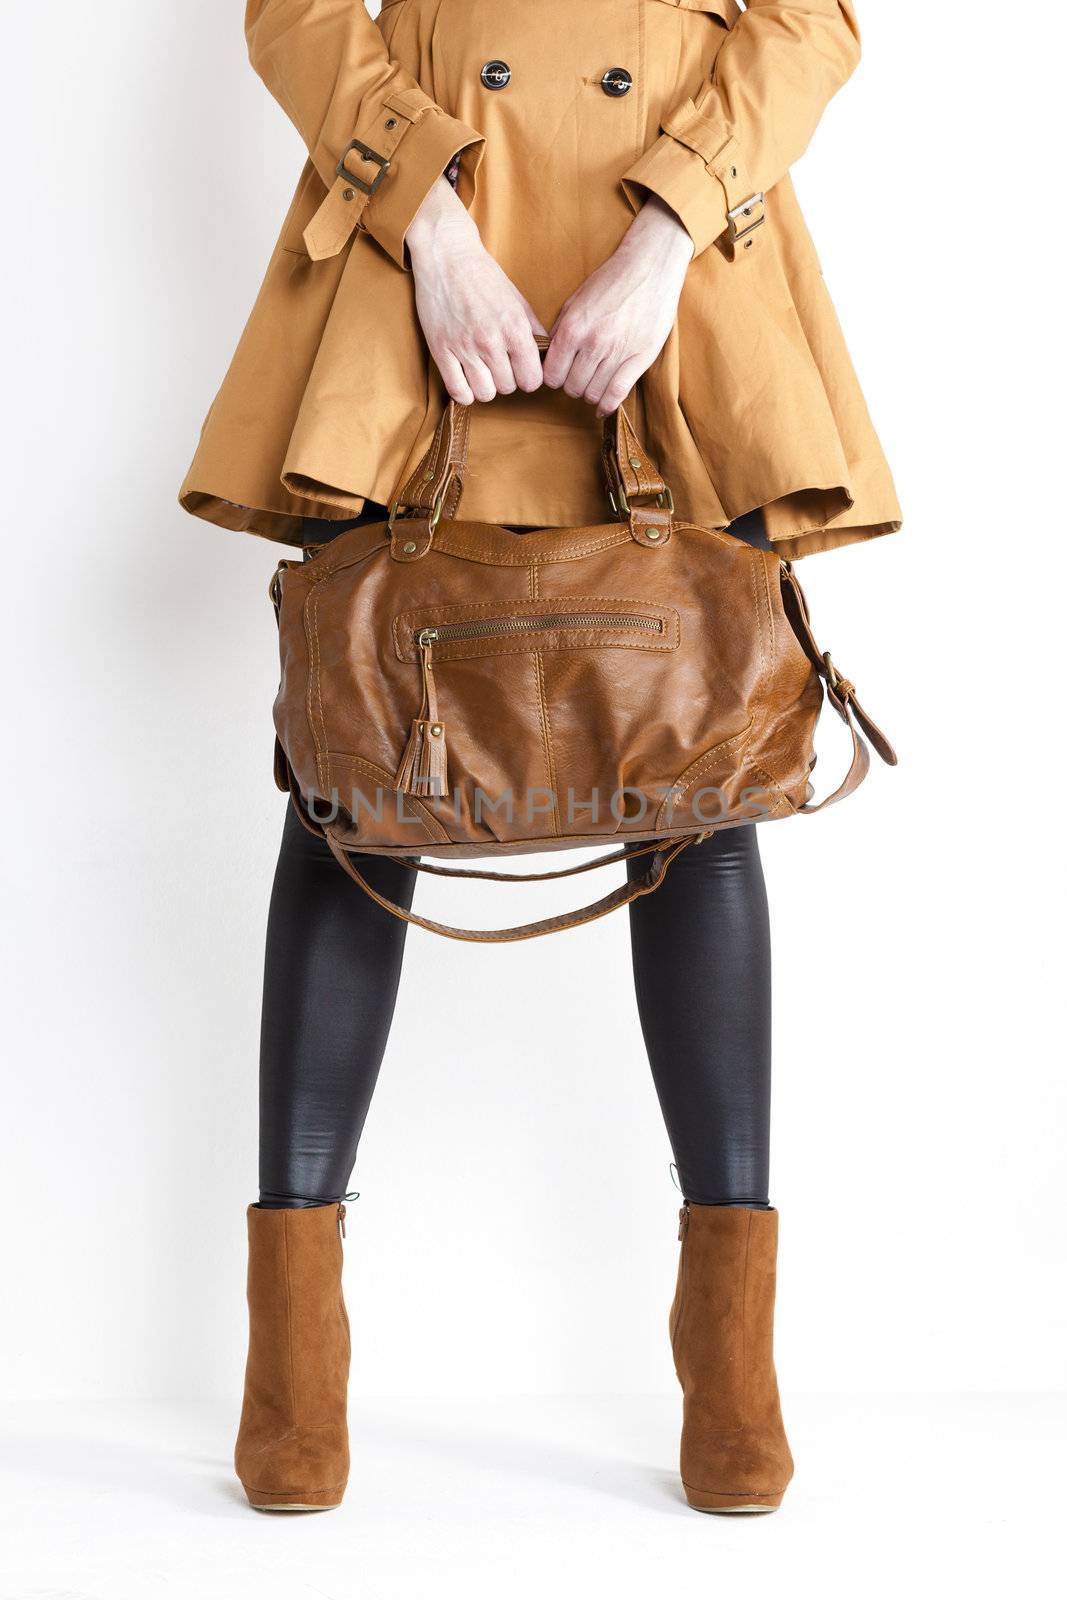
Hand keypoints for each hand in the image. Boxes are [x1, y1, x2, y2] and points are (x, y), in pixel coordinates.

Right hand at [407, 178, 545, 404]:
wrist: (447, 256)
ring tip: (483, 372)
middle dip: (506, 380)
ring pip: (485, 394)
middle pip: (508, 388)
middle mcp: (491, 341)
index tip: (521, 370)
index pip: (532, 379)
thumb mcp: (517, 300)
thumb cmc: (484, 276)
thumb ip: (532, 330)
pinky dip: (464, 392)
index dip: (529, 378)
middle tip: (499, 366)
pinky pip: (458, 391)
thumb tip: (545, 355)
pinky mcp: (441, 350)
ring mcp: (464, 347)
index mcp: (514, 328)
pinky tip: (466, 379)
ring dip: (486, 387)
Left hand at [543, 196, 694, 417]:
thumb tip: (549, 355)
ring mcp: (617, 352)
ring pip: (593, 393)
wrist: (649, 267)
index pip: (552, 375)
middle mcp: (593, 343)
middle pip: (571, 388)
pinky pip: (618, 393)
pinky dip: (607, 405)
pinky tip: (603, 407)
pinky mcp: (640, 358)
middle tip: (578, 377)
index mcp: (572, 329)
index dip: (554, 377)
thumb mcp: (576, 300)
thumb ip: (560, 330)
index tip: (560, 374)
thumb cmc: (611, 281)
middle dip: (572, 386)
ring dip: (590, 393)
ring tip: (594, 383)